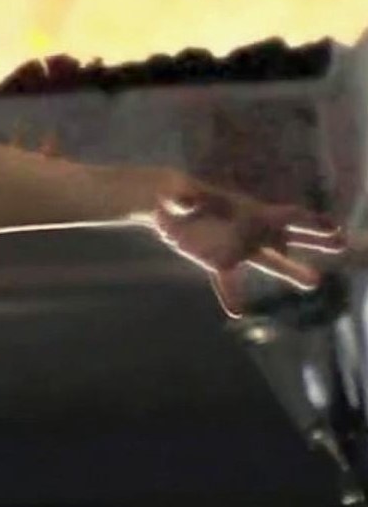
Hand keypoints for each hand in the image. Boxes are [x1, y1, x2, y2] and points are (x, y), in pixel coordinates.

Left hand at [152, 186, 348, 316]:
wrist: (164, 204)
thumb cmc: (178, 194)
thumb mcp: (180, 194)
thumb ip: (185, 199)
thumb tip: (185, 201)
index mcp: (248, 212)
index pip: (286, 215)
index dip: (310, 220)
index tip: (335, 227)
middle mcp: (249, 231)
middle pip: (288, 236)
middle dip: (315, 239)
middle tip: (342, 244)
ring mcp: (236, 247)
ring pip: (268, 262)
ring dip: (290, 271)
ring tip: (314, 283)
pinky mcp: (217, 261)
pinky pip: (229, 282)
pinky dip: (232, 296)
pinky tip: (236, 312)